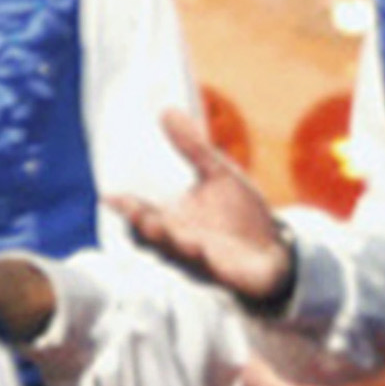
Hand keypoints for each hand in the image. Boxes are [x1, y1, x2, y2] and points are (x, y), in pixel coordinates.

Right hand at [111, 105, 301, 305]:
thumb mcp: (218, 174)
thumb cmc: (239, 213)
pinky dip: (206, 261)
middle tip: (138, 213)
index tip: (111, 197)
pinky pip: (211, 271)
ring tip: (162, 227)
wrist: (274, 248)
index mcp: (172, 219)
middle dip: (145, 226)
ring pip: (177, 256)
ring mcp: (200, 262)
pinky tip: (202, 249)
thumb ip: (192, 147)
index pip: (141, 213)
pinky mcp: (224, 275)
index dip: (126, 207)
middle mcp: (179, 242)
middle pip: (152, 238)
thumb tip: (167, 110)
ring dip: (171, 243)